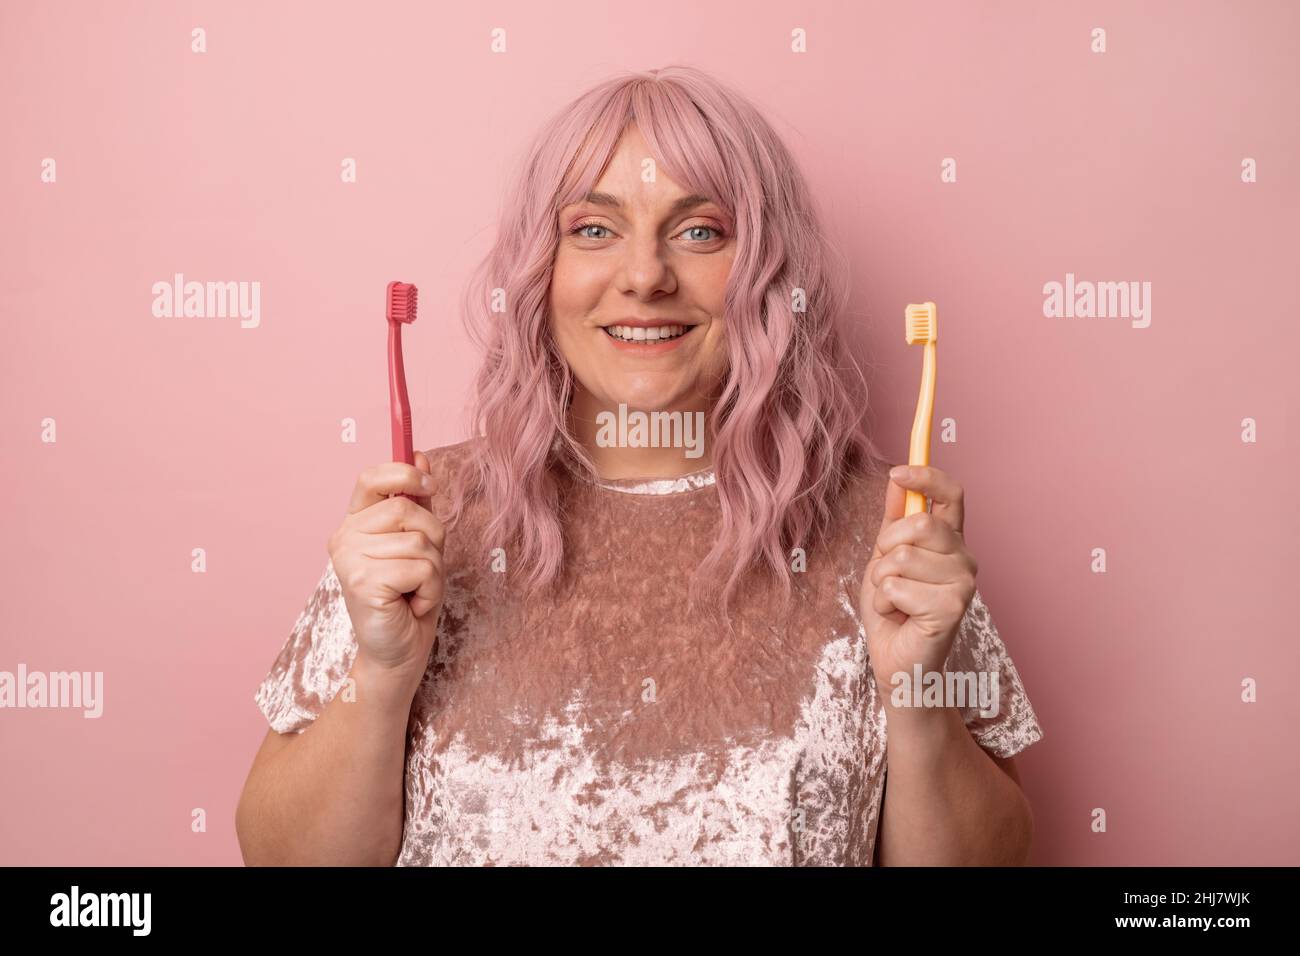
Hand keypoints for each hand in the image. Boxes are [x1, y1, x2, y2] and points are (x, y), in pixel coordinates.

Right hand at [326, 452, 448, 688]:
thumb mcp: (419, 543)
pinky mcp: (362, 582)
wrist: (399, 651)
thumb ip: (417, 502)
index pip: (371, 477)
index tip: (429, 484)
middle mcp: (344, 537)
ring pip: (419, 541)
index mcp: (355, 523)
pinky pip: (420, 567)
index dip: (403, 472)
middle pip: (405, 508)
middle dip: (432, 538)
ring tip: (415, 591)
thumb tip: (420, 454)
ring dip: (433, 570)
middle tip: (422, 568)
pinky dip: (429, 589)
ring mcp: (349, 559)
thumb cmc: (409, 598)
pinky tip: (411, 605)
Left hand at [860, 465, 978, 688]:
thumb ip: (894, 520)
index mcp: (950, 542)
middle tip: (887, 575)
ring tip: (893, 600)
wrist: (895, 661)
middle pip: (920, 523)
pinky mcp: (952, 608)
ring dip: (882, 581)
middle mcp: (964, 558)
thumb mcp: (885, 557)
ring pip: (903, 557)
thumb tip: (897, 479)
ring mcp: (963, 583)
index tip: (898, 473)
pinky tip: (898, 617)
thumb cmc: (892, 611)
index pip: (952, 494)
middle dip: (886, 548)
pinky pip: (897, 587)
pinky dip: (884, 602)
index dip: (927, 477)